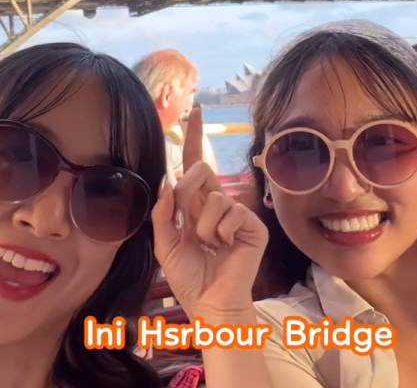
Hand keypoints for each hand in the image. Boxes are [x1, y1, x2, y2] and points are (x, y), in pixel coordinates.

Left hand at [153, 105, 267, 319]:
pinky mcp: (253, 225)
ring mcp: (237, 213)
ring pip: (213, 197)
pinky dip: (221, 234)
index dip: (194, 138)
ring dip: (202, 228)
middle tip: (189, 224)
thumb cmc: (190, 278)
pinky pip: (230, 213)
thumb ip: (163, 214)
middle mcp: (217, 203)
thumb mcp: (165, 245)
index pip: (195, 166)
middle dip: (187, 193)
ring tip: (210, 247)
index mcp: (196, 205)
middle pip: (200, 171)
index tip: (195, 111)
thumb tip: (166, 182)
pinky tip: (227, 249)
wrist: (210, 304)